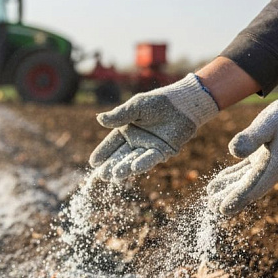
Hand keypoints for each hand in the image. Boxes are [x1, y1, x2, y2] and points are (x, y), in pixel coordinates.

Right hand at [89, 74, 217, 181]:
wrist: (183, 104)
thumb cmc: (159, 102)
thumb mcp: (136, 106)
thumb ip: (119, 115)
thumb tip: (99, 119)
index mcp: (126, 129)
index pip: (111, 143)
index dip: (103, 152)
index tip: (93, 162)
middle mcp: (135, 141)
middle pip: (120, 155)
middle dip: (111, 165)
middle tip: (102, 175)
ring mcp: (148, 148)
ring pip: (133, 159)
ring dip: (124, 167)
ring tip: (115, 175)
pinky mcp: (162, 152)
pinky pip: (150, 158)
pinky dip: (143, 163)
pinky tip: (135, 168)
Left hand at [207, 79, 277, 216]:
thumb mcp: (269, 122)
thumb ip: (252, 137)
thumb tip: (233, 151)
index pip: (255, 187)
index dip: (238, 198)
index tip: (223, 210)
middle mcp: (276, 171)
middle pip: (249, 188)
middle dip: (230, 198)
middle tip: (210, 209)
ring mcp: (272, 166)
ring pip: (247, 181)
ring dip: (229, 189)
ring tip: (210, 197)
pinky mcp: (267, 160)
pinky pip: (249, 172)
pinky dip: (234, 176)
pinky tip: (219, 181)